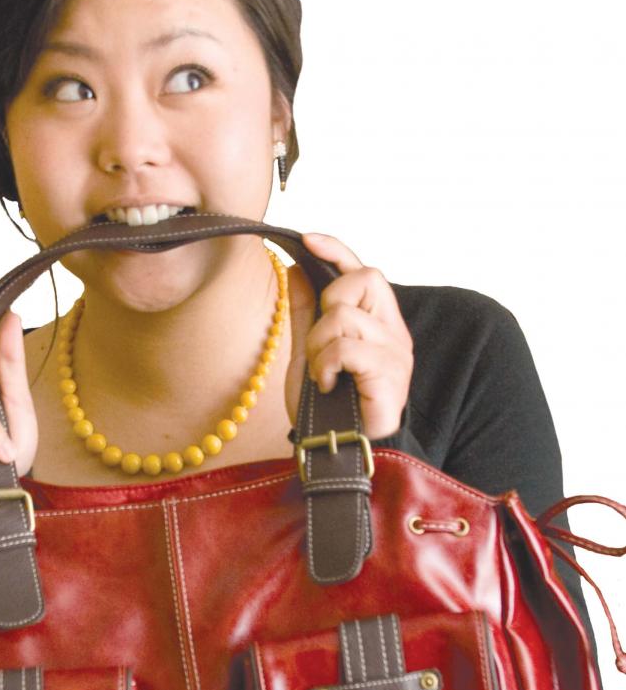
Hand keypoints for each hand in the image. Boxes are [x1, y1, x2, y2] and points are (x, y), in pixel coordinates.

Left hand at [294, 233, 413, 440]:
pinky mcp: (390, 374)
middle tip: (319, 343)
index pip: (363, 271)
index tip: (307, 239)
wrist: (335, 450)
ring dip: (320, 344)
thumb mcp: (309, 351)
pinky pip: (348, 346)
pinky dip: (326, 364)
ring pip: (346, 315)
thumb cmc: (327, 408)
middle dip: (329, 303)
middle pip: (364, 279)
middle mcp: (392, 331)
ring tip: (322, 373)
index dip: (337, 250)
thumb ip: (306, 312)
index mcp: (376, 322)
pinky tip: (327, 384)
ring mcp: (395, 352)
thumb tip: (296, 269)